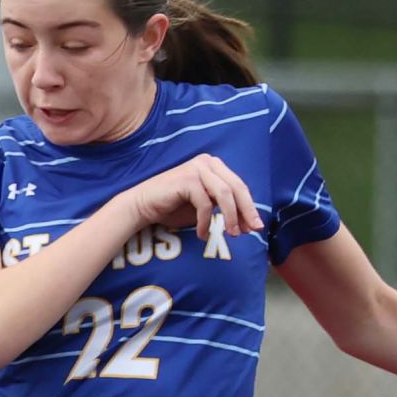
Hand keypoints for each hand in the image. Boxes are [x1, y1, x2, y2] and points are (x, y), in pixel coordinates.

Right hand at [125, 153, 261, 242]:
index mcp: (214, 166)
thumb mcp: (204, 206)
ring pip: (224, 194)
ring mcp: (197, 168)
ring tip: (231, 234)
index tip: (254, 226)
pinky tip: (203, 234)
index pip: (238, 186)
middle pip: (236, 188)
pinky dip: (206, 222)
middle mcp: (208, 162)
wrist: (142, 206)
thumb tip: (247, 222)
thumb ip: (223, 208)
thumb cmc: (172, 207)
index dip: (248, 207)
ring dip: (230, 217)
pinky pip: (205, 203)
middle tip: (252, 230)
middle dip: (246, 211)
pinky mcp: (187, 179)